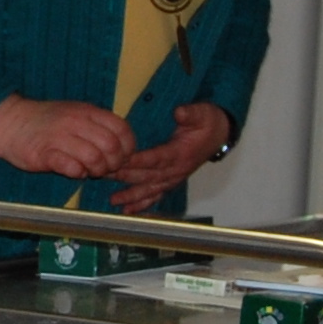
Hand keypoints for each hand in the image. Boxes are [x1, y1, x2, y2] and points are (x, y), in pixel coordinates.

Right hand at [0, 94, 135, 179]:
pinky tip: (73, 171)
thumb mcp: (75, 115)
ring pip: (94, 158)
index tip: (121, 157)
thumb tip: (123, 150)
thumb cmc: (46, 122)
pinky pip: (71, 167)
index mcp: (86, 111)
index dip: (127, 147)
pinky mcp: (43, 154)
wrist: (9, 123)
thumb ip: (98, 127)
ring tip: (89, 171)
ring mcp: (58, 137)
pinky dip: (78, 173)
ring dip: (97, 170)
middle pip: (110, 146)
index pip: (121, 129)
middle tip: (105, 168)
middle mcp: (75, 122)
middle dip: (114, 163)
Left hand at [112, 103, 232, 212]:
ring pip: (150, 189)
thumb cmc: (207, 122)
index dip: (138, 161)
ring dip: (131, 195)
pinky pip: (157, 196)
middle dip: (125, 177)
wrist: (219, 134)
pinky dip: (143, 204)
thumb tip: (180, 112)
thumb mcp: (201, 113)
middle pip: (148, 176)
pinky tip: (128, 210)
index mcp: (180, 153)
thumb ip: (190, 113)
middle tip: (103, 175)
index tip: (119, 161)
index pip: (156, 158)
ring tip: (113, 200)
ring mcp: (174, 178)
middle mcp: (177, 170)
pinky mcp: (172, 181)